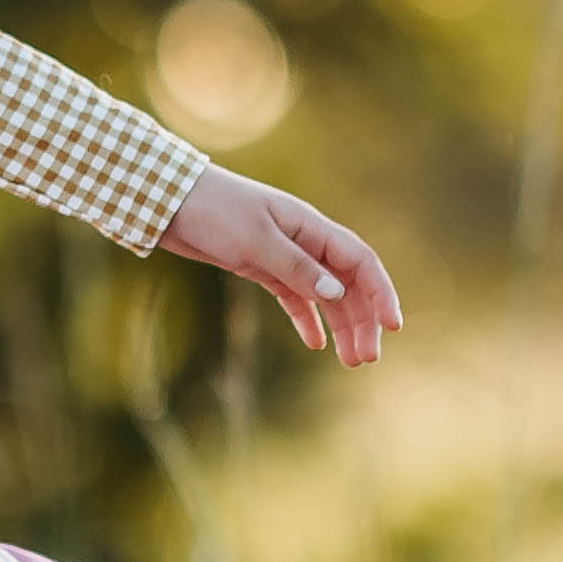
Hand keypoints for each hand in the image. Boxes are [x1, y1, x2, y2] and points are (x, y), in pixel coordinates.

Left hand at [156, 167, 403, 364]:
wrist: (169, 201)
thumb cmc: (213, 212)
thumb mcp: (255, 241)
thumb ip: (296, 268)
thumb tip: (337, 293)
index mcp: (310, 227)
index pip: (360, 262)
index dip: (381, 293)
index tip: (393, 326)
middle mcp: (304, 241)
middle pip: (347, 284)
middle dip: (362, 321)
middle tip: (366, 359)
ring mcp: (284, 255)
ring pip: (324, 295)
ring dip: (341, 326)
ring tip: (350, 360)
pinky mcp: (261, 267)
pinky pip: (294, 298)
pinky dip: (307, 319)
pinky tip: (315, 344)